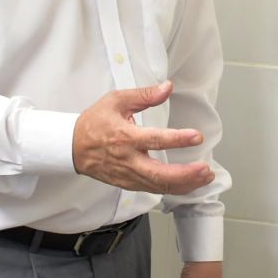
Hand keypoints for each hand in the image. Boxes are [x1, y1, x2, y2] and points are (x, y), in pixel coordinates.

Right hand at [72, 82, 214, 195]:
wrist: (72, 147)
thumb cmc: (94, 123)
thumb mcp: (116, 100)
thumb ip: (144, 95)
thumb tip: (167, 88)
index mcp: (125, 137)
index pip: (155, 140)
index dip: (178, 139)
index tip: (196, 137)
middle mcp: (127, 160)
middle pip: (160, 174)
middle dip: (185, 174)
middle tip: (205, 169)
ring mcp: (127, 175)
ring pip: (159, 186)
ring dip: (184, 184)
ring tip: (205, 177)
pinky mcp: (128, 184)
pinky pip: (154, 190)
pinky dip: (173, 189)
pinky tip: (189, 184)